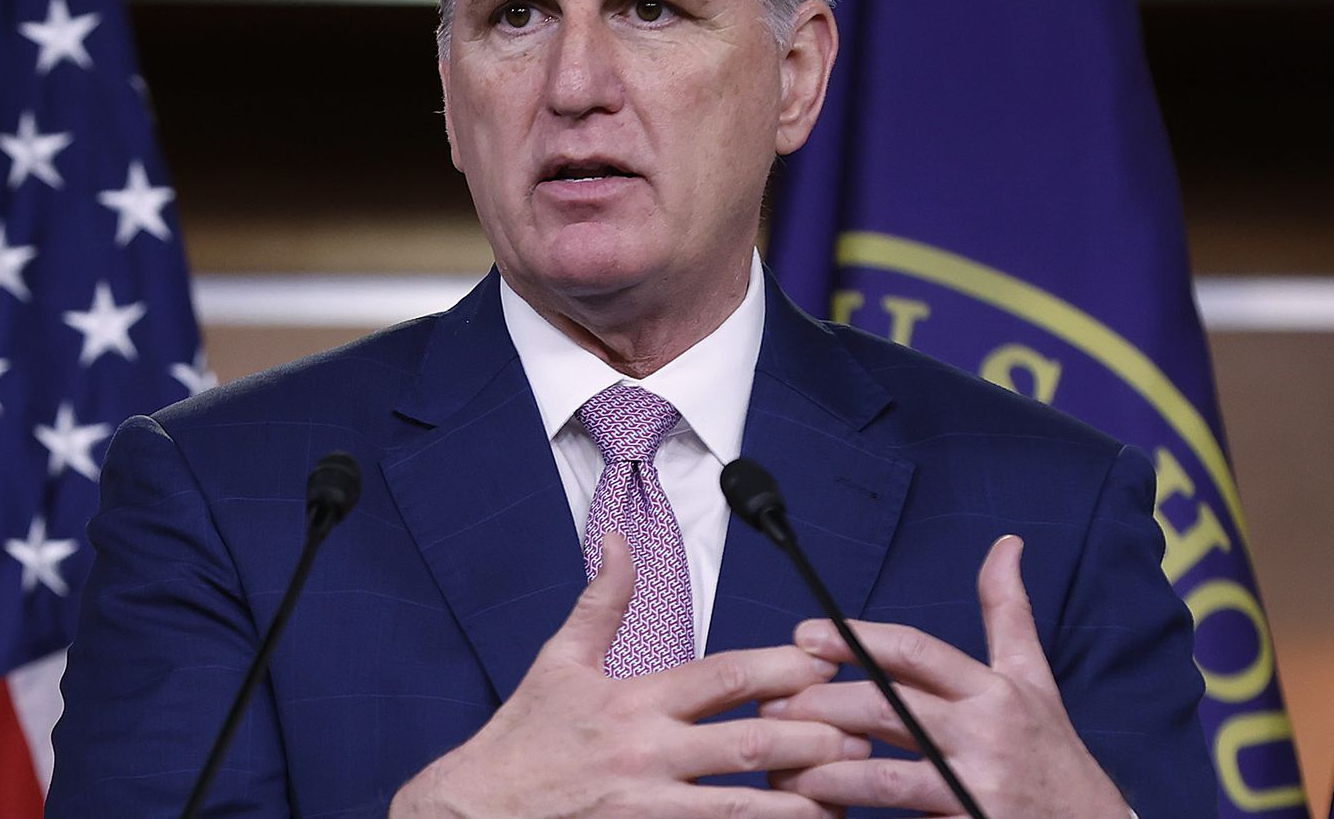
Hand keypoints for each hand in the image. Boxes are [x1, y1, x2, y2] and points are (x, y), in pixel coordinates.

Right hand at [390, 532, 866, 817]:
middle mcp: (646, 754)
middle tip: (862, 733)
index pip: (721, 678)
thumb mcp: (557, 661)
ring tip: (847, 795)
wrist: (471, 812)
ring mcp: (647, 806)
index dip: (779, 670)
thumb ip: (600, 602)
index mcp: (632, 701)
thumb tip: (616, 541)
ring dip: (801, 802)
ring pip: (744, 808)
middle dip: (811, 738)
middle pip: (748, 744)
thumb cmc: (520, 740)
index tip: (823, 663)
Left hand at [763, 535, 1130, 817]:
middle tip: (772, 705)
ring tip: (781, 763)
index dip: (855, 640)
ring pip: (884, 772)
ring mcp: (976, 785)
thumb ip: (1008, 612)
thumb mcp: (1035, 679)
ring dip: (825, 767)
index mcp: (994, 690)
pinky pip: (899, 816)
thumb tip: (1005, 544)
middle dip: (823, 704)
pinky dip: (854, 807)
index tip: (804, 636)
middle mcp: (985, 733)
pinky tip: (818, 803)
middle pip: (887, 708)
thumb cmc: (1053, 752)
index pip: (915, 651)